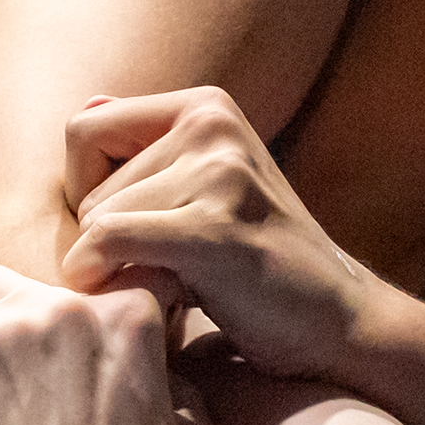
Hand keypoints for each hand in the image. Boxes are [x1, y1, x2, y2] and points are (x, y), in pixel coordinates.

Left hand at [61, 90, 380, 380]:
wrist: (340, 320)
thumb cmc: (258, 262)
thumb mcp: (207, 190)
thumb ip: (146, 150)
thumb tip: (89, 104)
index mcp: (206, 106)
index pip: (85, 131)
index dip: (86, 191)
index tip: (130, 230)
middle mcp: (213, 123)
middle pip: (86, 186)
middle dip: (105, 239)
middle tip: (164, 269)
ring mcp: (219, 172)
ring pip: (96, 221)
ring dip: (118, 269)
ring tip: (179, 285)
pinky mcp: (216, 228)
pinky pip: (109, 241)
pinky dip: (102, 278)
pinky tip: (144, 302)